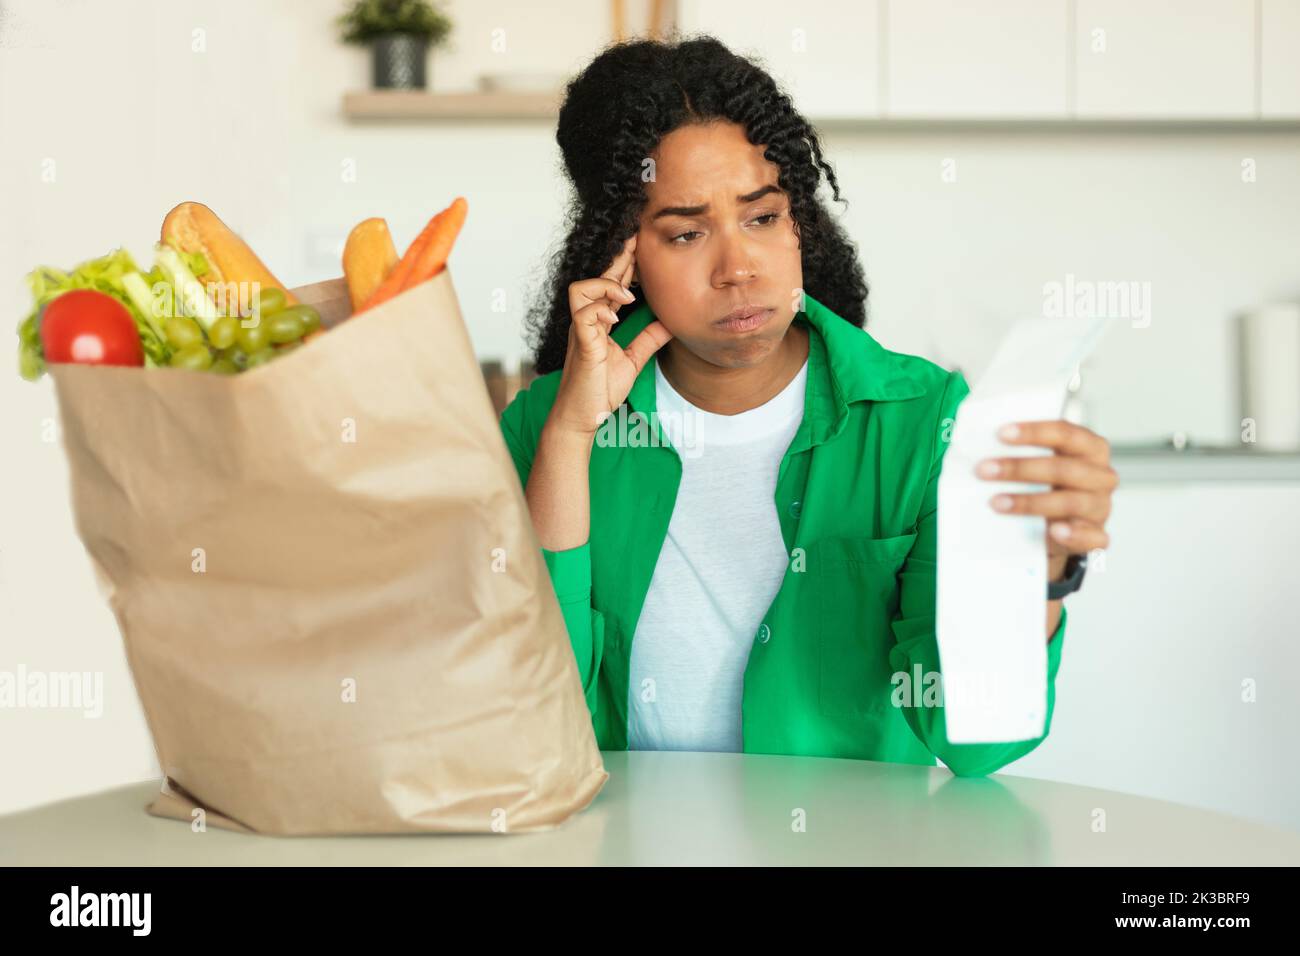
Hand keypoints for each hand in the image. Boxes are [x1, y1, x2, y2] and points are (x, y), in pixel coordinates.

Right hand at [547, 234, 672, 438]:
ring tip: (627, 295)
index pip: (611, 285)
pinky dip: (599, 310)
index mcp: (598, 322)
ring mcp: (581, 331)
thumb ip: (648, 339)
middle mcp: (587, 321)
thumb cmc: (599, 391)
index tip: (641, 246)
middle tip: (637, 239)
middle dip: (618, 258)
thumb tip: (671, 322)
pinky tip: (615, 317)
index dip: (625, 265)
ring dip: (605, 285)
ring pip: (580, 289)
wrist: (582, 417)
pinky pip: (583, 314)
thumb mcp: (632, 360)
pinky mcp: (580, 344)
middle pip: (598, 278)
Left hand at [975, 420, 1117, 578]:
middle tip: (984, 470)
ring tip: (997, 502)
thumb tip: (979, 447)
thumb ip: (1022, 453)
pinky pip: (1091, 536)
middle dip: (1020, 468)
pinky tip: (1053, 531)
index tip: (1002, 433)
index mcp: (1090, 448)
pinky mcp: (1097, 535)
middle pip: (1063, 468)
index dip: (1034, 432)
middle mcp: (1100, 475)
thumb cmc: (1049, 486)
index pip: (1066, 433)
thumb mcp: (1040, 465)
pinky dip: (1073, 534)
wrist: (1061, 525)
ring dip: (1030, 502)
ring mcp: (1100, 507)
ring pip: (1070, 502)